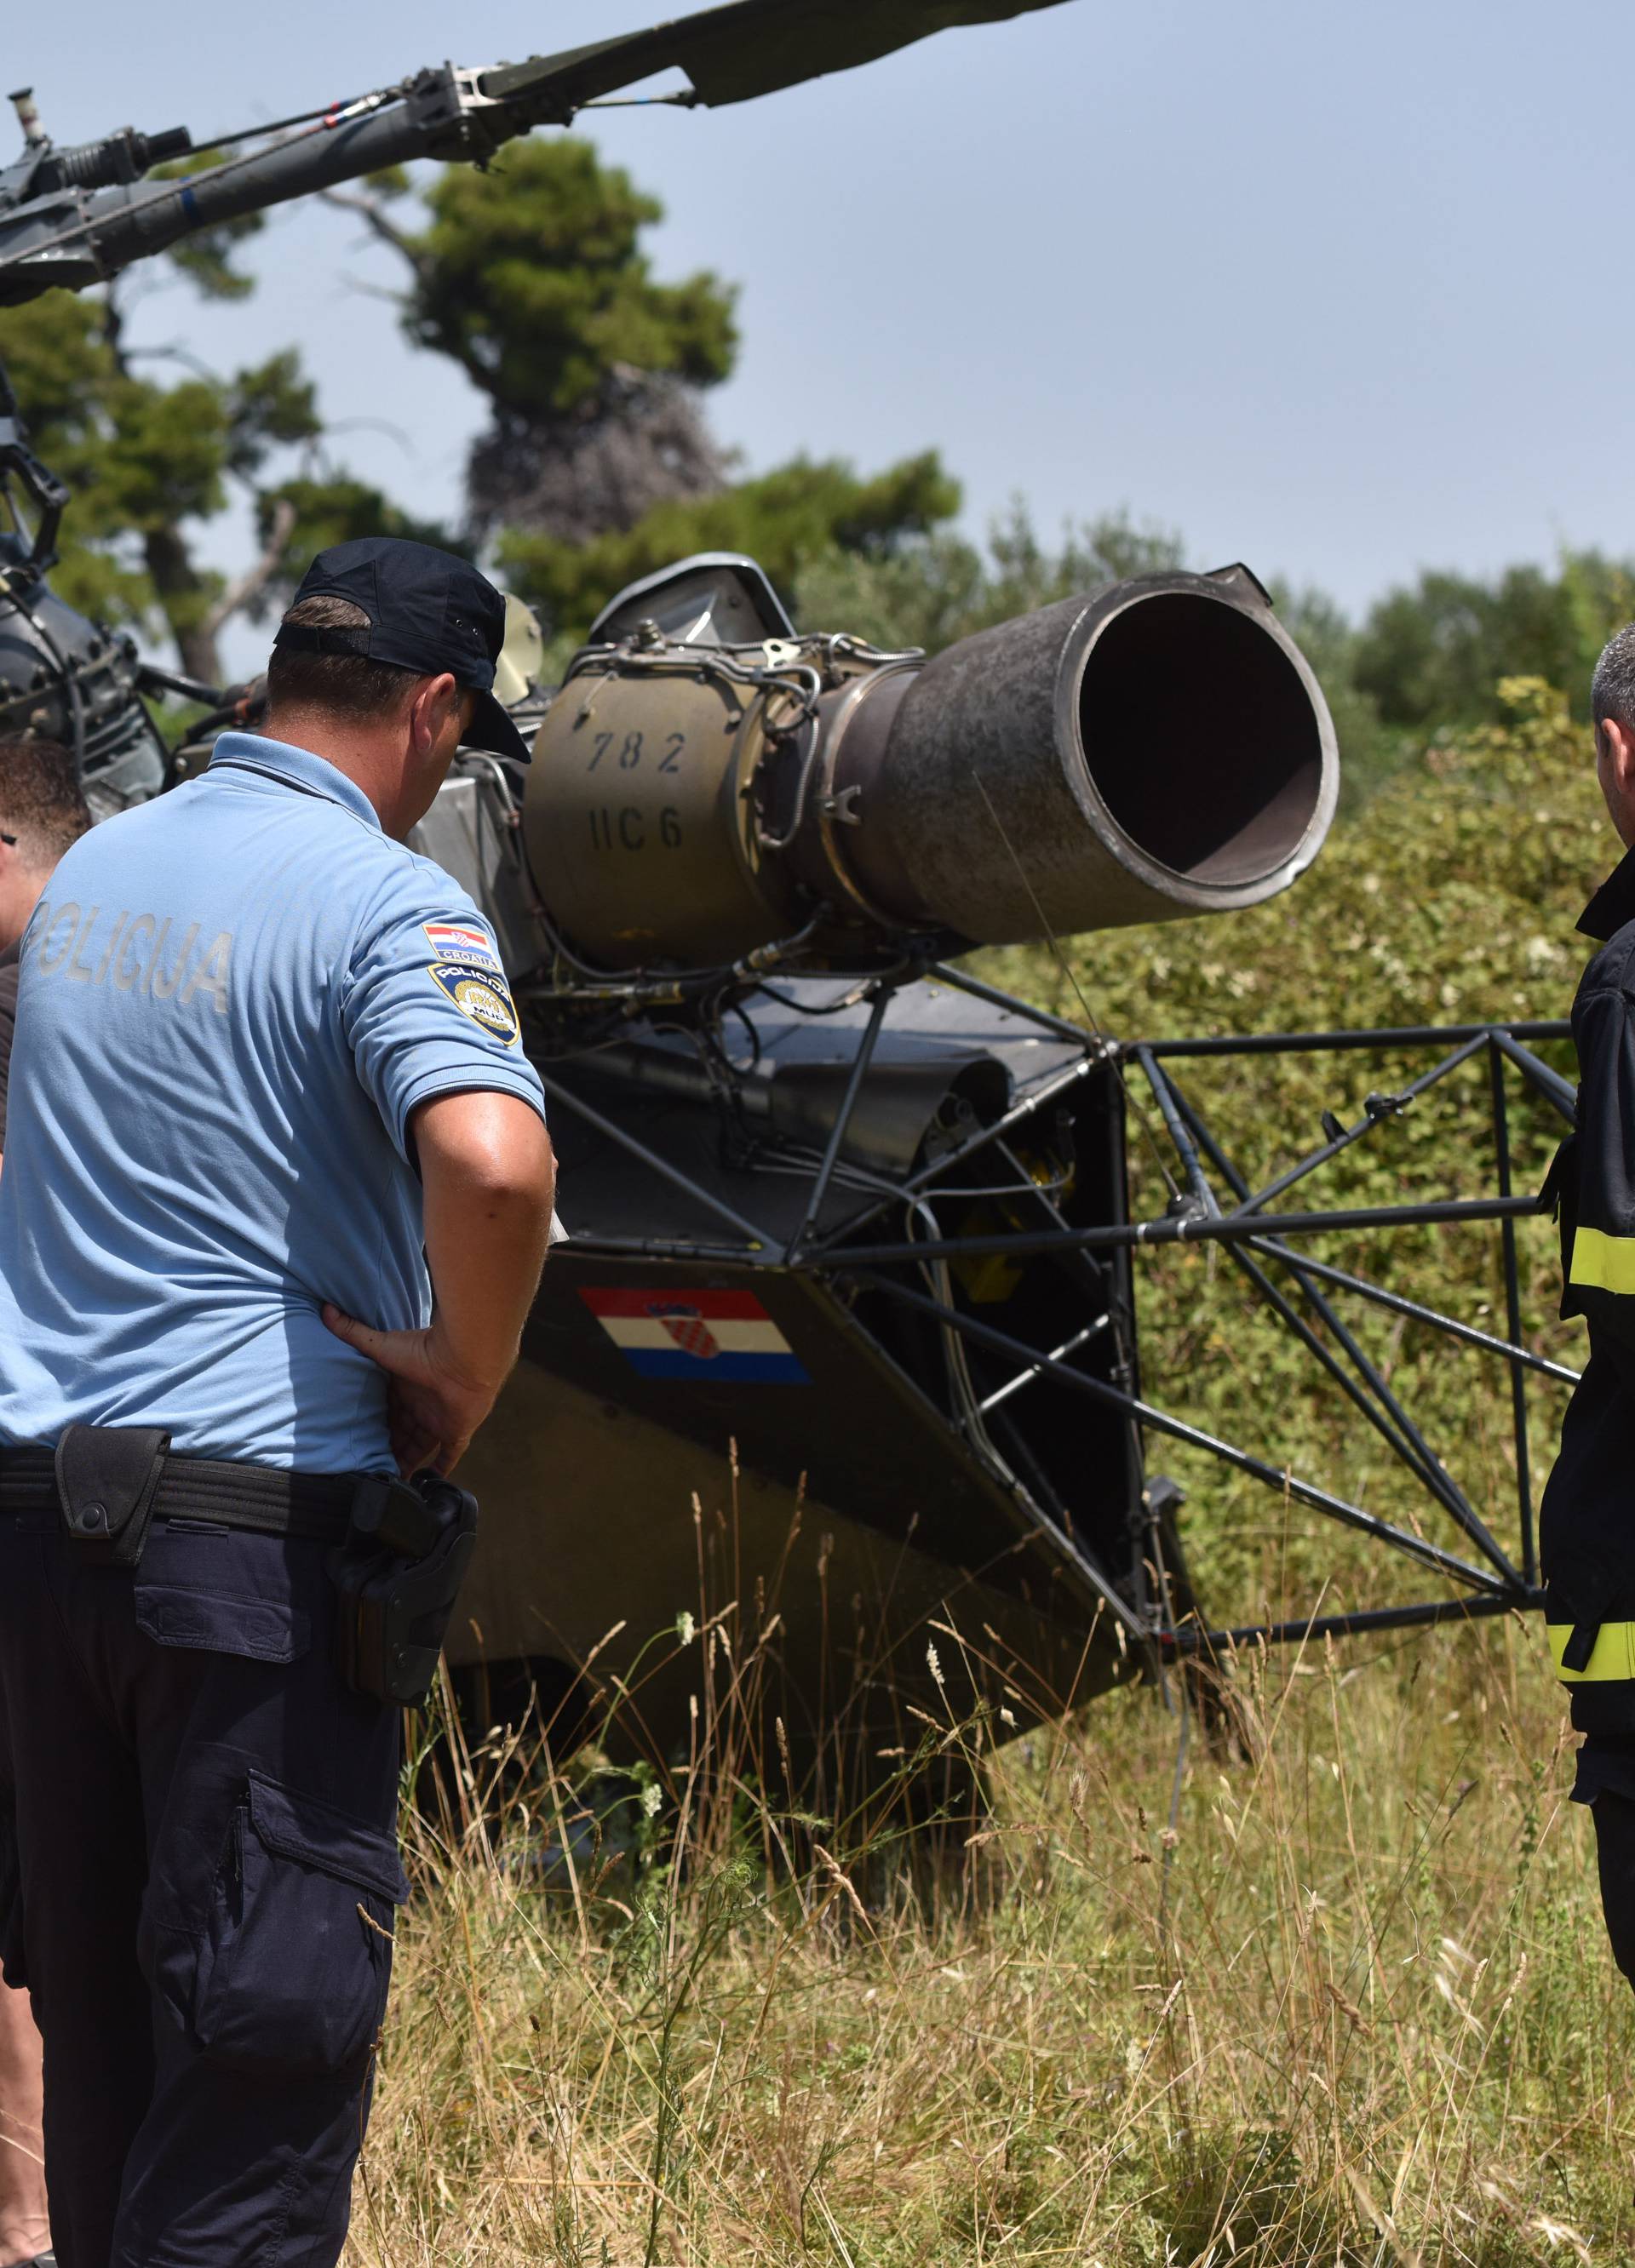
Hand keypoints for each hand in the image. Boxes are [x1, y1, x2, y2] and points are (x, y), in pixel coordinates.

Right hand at [321, 1304, 500, 1476]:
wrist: (463, 1359)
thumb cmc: (422, 1349)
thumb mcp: (379, 1345)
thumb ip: (352, 1331)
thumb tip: (324, 1309)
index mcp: (402, 1386)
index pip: (383, 1410)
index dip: (370, 1425)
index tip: (354, 1440)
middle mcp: (420, 1405)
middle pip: (398, 1432)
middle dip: (384, 1447)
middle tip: (365, 1467)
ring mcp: (439, 1420)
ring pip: (418, 1448)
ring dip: (404, 1463)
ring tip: (386, 1481)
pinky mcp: (456, 1433)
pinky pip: (448, 1457)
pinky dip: (438, 1471)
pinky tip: (426, 1484)